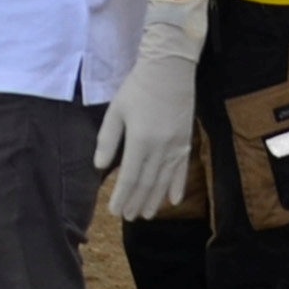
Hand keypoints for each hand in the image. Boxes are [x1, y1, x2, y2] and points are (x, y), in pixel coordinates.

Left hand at [94, 0, 208, 221]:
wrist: (170, 69)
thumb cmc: (138, 87)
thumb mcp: (116, 110)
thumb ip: (108, 139)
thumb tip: (101, 167)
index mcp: (141, 140)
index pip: (130, 177)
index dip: (123, 196)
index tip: (114, 211)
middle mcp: (161, 148)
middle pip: (148, 183)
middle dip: (137, 202)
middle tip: (129, 218)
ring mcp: (177, 146)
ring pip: (165, 180)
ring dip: (155, 200)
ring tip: (146, 215)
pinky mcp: (187, 141)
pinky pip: (182, 170)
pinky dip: (177, 187)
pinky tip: (173, 201)